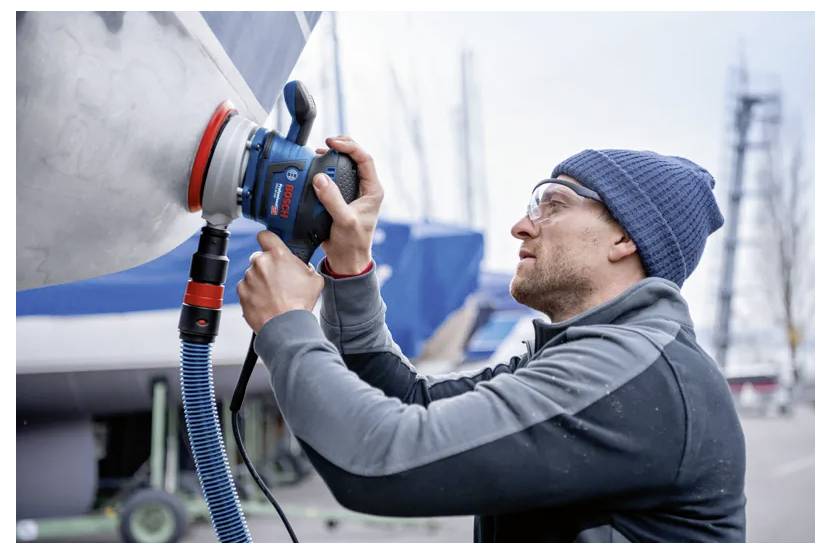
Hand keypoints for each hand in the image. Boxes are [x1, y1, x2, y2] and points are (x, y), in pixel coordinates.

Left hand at [237, 230, 323, 332]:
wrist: (286, 325)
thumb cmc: (299, 303)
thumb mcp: (315, 279)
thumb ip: (306, 267)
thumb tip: (302, 267)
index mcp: (278, 255)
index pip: (266, 235)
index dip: (268, 240)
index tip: (270, 245)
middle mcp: (261, 262)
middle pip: (260, 257)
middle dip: (268, 266)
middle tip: (278, 279)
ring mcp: (249, 277)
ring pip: (253, 273)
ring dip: (260, 280)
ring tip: (273, 294)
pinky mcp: (242, 291)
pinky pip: (246, 288)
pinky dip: (253, 293)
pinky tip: (265, 301)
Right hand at [313, 136, 383, 273]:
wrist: (346, 260)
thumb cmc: (353, 243)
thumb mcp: (344, 221)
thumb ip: (333, 200)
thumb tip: (320, 179)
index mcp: (373, 190)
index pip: (365, 159)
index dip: (350, 147)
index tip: (333, 143)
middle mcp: (364, 189)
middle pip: (354, 158)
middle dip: (340, 148)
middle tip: (324, 145)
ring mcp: (352, 193)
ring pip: (343, 167)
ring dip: (330, 159)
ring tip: (317, 155)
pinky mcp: (340, 198)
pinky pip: (332, 178)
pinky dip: (323, 172)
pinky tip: (313, 170)